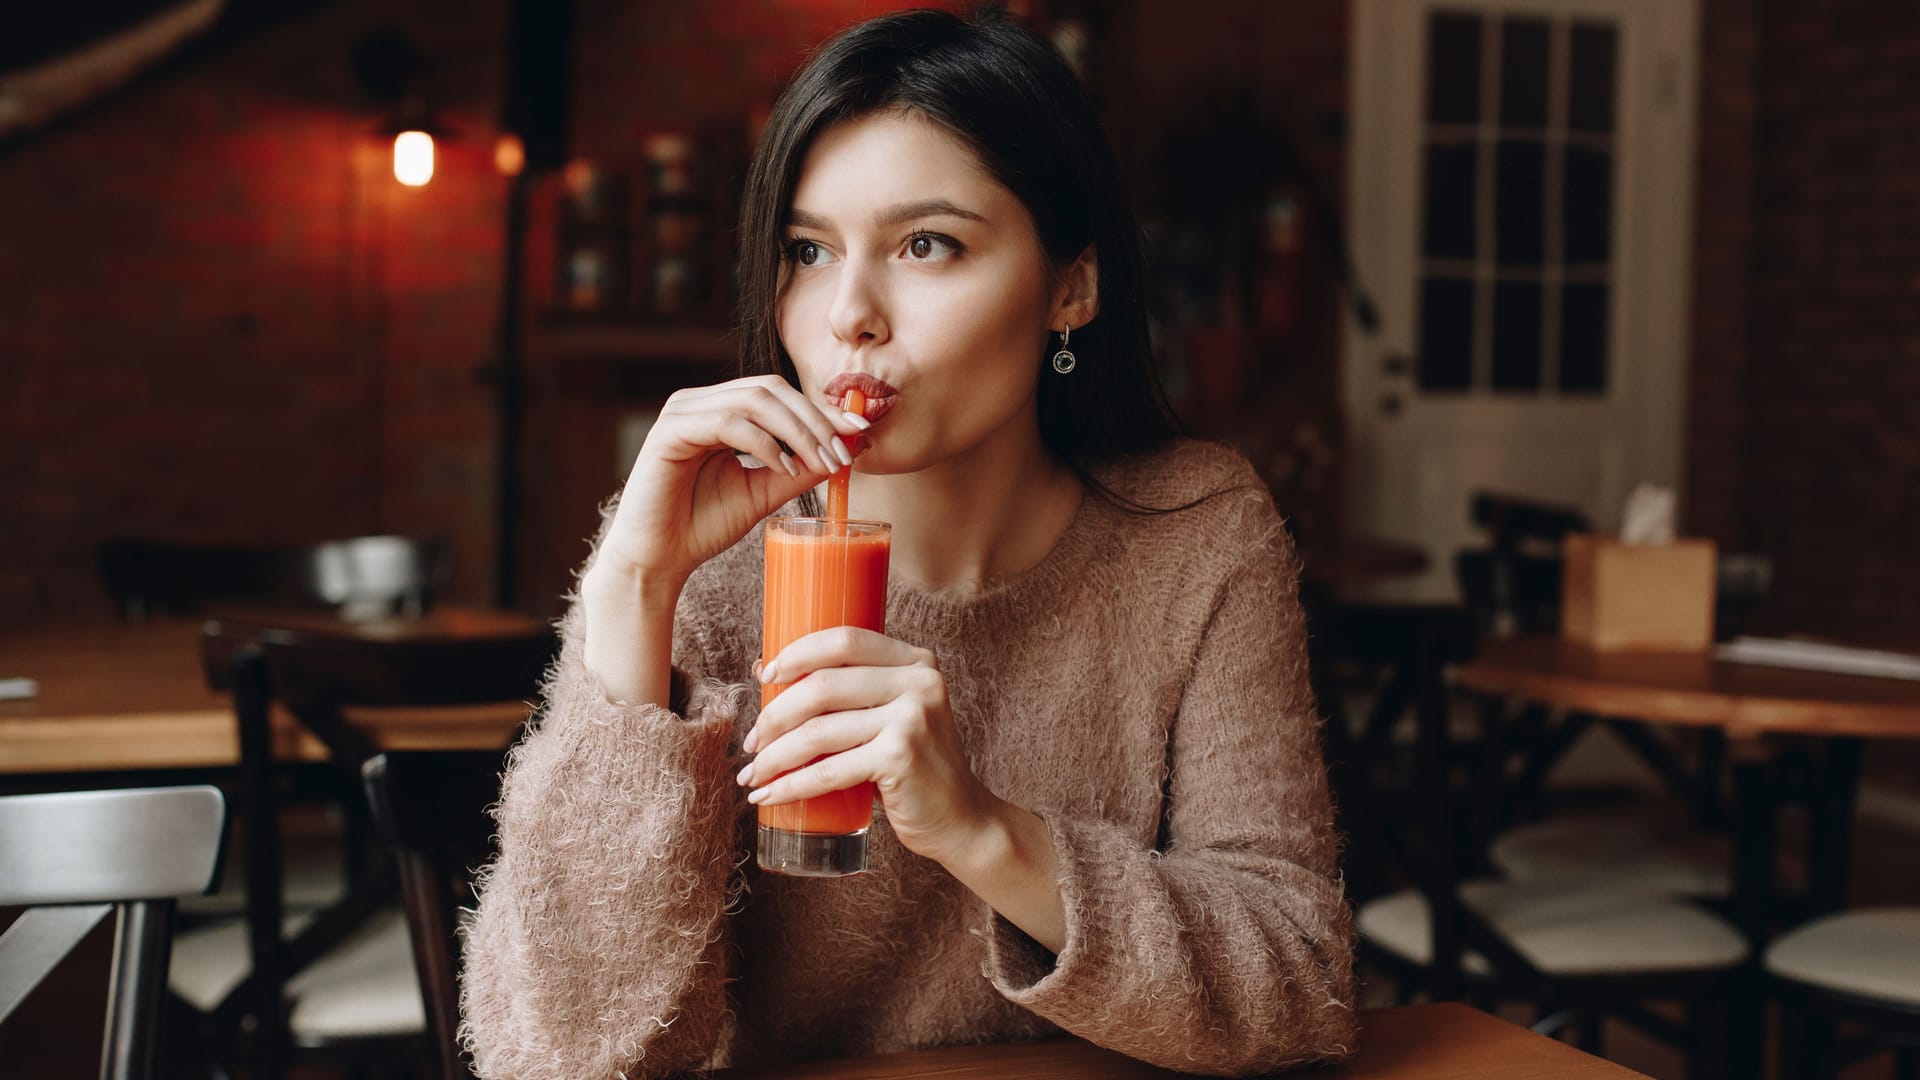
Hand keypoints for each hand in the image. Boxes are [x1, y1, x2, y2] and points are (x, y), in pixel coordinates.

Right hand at [593, 375, 867, 588]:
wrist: (659, 559)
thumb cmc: (704, 525)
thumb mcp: (764, 493)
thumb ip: (799, 469)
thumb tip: (847, 449)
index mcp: (720, 410)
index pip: (779, 394)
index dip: (822, 409)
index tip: (860, 431)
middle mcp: (700, 402)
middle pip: (771, 389)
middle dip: (815, 419)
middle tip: (844, 452)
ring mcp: (682, 412)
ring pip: (753, 400)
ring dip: (797, 431)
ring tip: (821, 462)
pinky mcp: (669, 431)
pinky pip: (726, 422)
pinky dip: (762, 442)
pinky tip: (782, 467)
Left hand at [738, 627, 996, 864]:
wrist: (961, 820)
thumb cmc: (915, 767)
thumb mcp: (892, 717)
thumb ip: (849, 692)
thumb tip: (764, 668)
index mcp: (916, 662)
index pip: (845, 640)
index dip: (798, 653)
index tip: (765, 677)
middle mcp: (919, 682)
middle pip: (824, 685)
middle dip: (774, 715)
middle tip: (751, 741)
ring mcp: (913, 719)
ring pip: (819, 731)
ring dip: (774, 755)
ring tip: (753, 773)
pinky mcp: (902, 757)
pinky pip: (830, 770)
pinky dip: (792, 785)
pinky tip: (770, 795)